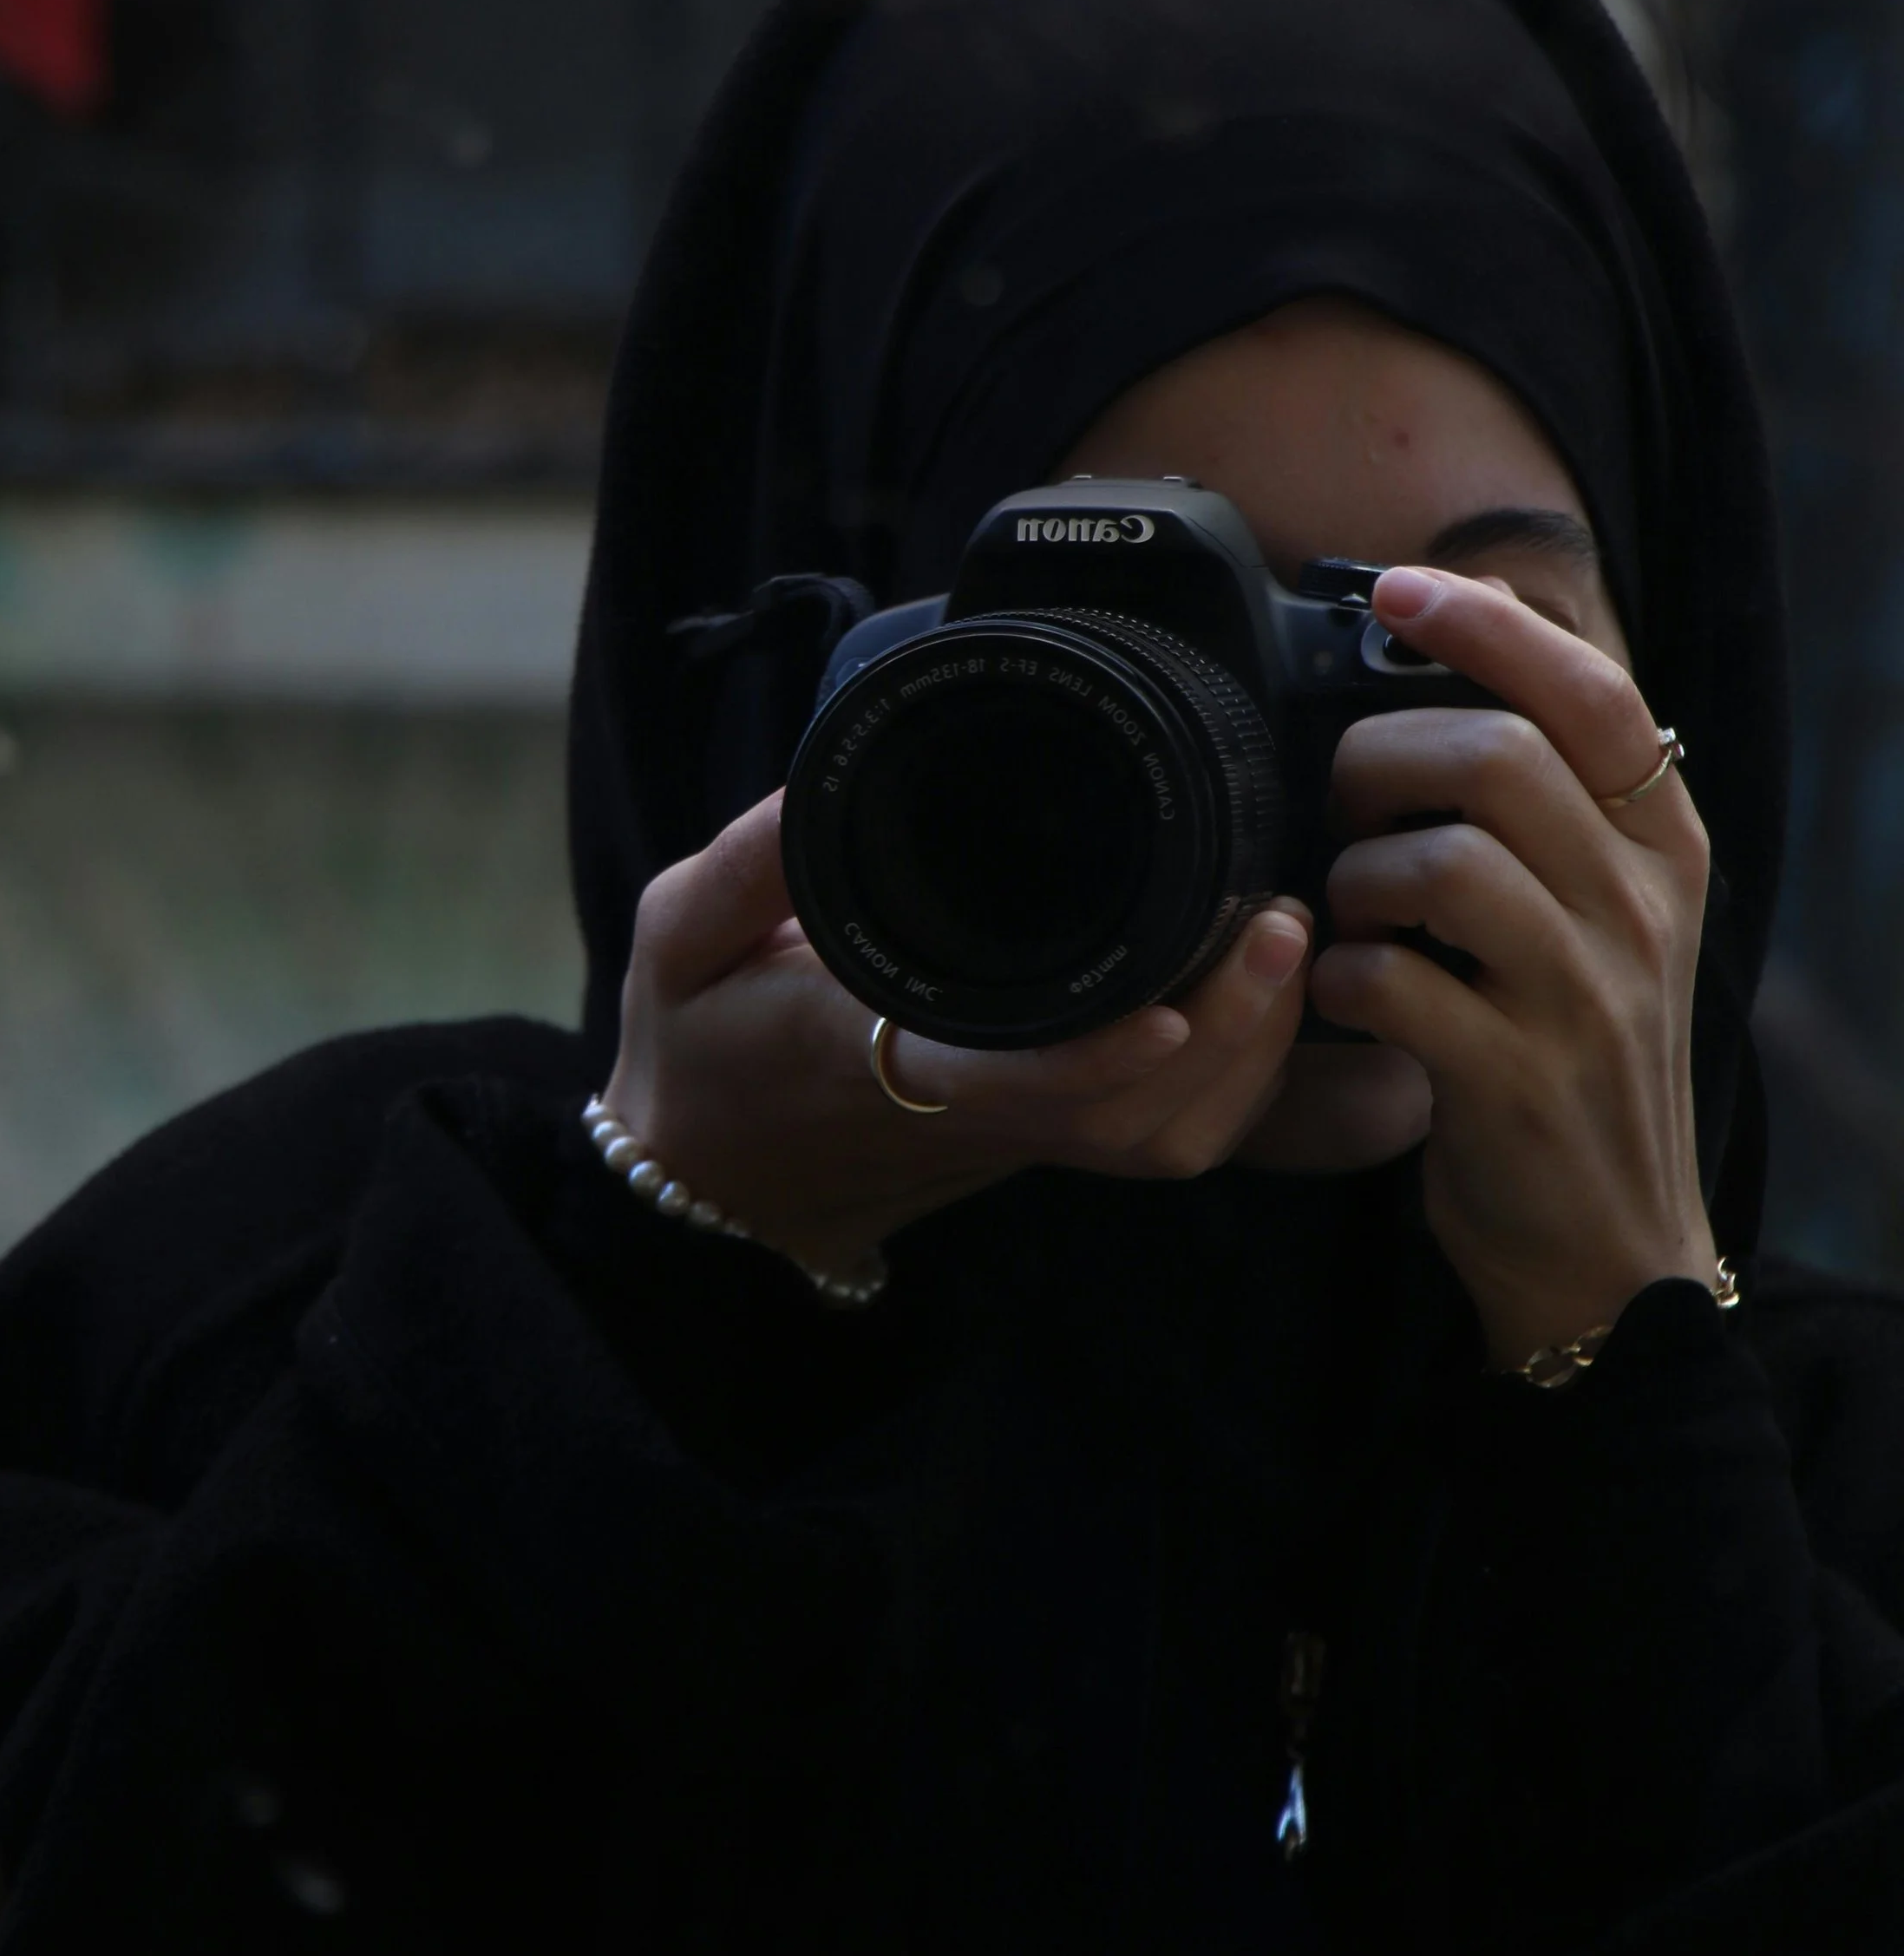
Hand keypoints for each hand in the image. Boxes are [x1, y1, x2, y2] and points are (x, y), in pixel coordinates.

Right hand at [602, 792, 1316, 1273]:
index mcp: (882, 1059)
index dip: (1101, 1054)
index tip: (1175, 1001)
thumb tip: (814, 784)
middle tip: (1275, 915)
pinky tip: (1259, 993)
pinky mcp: (1051, 1130)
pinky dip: (1238, 1081)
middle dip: (1228, 1034)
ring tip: (1278, 936)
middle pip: (1133, 1120)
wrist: (713, 1172)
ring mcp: (1024, 1132)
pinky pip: (1168, 1134)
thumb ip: (745, 867)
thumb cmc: (698, 1049)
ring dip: (1248, 1056)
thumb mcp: (677, 939)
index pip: (1012, 1083)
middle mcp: (975, 1112)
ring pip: (1167, 1138)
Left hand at [1309, 566, 1716, 1367]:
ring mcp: (1587, 1000)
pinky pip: (1395, 984)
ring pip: (1444, 863)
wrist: (1608, 1253)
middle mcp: (1642, 913)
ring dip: (1357, 877)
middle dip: (1382, 761)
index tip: (1399, 591)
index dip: (1491, 627)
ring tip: (1348, 916)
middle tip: (1345, 808)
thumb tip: (1438, 682)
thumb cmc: (1573, 1062)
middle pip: (1500, 760)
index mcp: (1665, 853)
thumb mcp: (1602, 922)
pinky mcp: (1519, 1082)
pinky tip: (1345, 995)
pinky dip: (1340, 976)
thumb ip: (1549, 815)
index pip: (1595, 695)